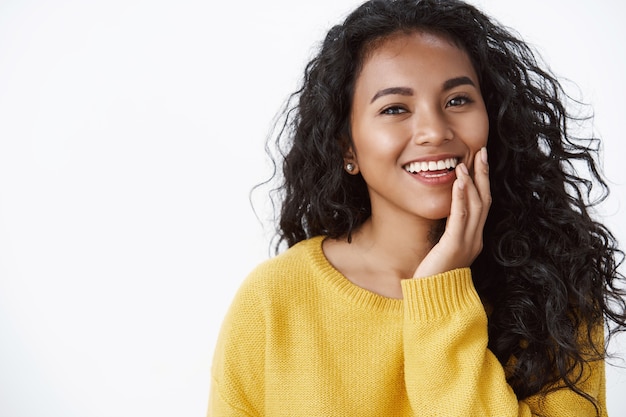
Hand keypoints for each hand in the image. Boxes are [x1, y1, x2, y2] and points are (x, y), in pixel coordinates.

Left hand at [413, 147, 490, 277]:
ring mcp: (467, 243)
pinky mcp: (454, 246)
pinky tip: (459, 181)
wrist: (433, 301)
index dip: (482, 182)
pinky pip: (460, 217)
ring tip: (468, 160)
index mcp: (473, 239)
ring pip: (477, 205)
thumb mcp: (442, 250)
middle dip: (483, 174)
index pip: (482, 205)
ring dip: (473, 181)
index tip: (479, 161)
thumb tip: (442, 217)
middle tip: (482, 151)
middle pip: (485, 200)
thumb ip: (446, 234)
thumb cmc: (433, 277)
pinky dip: (461, 197)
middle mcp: (475, 239)